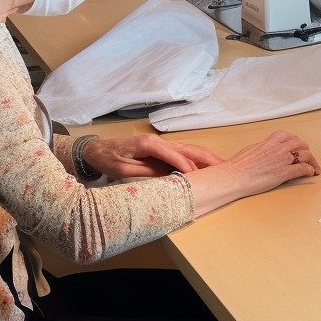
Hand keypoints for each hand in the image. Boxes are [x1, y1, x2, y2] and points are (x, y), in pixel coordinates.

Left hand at [84, 136, 222, 179]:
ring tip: (220, 167)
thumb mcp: (124, 170)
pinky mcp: (160, 149)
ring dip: (204, 159)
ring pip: (188, 150)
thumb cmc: (108, 160)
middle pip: (188, 149)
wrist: (96, 150)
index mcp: (149, 145)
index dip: (188, 166)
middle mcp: (159, 141)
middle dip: (207, 158)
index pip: (175, 155)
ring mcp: (161, 144)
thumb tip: (169, 179)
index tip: (202, 177)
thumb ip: (147, 173)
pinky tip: (204, 167)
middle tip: (224, 168)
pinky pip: (182, 153)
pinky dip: (195, 160)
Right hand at [186, 131, 318, 214]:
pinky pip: (303, 168)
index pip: (290, 137)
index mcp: (272, 140)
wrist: (236, 176)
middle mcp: (280, 147)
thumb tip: (267, 149)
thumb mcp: (252, 149)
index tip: (299, 148)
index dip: (297, 143)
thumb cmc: (239, 165)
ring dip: (313, 162)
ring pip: (306, 155)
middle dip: (307, 151)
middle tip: (309, 159)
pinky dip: (309, 170)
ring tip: (315, 169)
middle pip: (301, 144)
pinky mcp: (285, 172)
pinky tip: (310, 173)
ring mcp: (283, 159)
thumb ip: (264, 147)